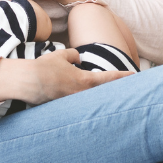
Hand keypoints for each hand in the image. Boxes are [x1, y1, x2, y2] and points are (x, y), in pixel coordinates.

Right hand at [0, 49, 133, 104]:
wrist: (27, 82)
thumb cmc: (44, 67)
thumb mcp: (61, 55)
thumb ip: (74, 55)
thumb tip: (78, 59)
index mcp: (84, 80)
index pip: (109, 78)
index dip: (123, 76)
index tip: (135, 75)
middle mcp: (81, 94)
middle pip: (104, 93)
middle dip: (116, 91)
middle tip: (130, 90)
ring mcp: (73, 103)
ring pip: (92, 100)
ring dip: (100, 98)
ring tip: (111, 97)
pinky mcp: (64, 108)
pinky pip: (79, 104)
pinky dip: (85, 102)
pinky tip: (83, 100)